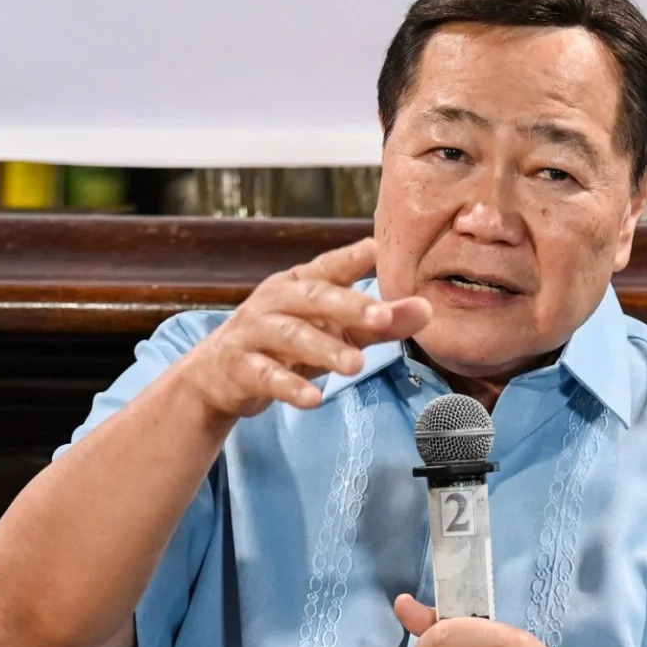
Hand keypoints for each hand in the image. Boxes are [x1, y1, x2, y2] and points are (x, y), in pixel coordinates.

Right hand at [180, 238, 430, 418]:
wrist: (219, 375)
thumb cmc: (287, 344)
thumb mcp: (335, 331)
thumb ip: (379, 323)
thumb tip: (427, 310)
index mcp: (300, 283)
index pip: (329, 267)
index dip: (351, 258)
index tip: (375, 248)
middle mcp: (275, 300)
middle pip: (314, 298)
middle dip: (349, 306)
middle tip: (383, 317)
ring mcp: (254, 332)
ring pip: (291, 336)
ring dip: (325, 349)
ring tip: (357, 366)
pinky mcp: (240, 366)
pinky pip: (266, 375)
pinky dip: (290, 387)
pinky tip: (314, 399)